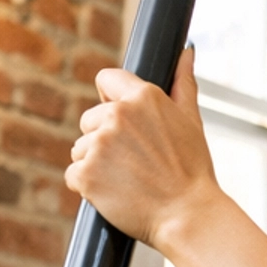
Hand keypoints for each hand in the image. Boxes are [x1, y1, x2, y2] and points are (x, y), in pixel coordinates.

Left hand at [66, 47, 219, 253]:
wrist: (187, 215)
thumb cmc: (192, 170)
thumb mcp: (191, 120)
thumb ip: (183, 82)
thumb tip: (186, 50)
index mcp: (143, 97)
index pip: (106, 79)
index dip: (111, 99)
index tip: (124, 121)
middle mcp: (117, 116)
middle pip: (89, 119)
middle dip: (104, 138)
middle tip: (134, 161)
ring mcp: (98, 145)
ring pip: (80, 148)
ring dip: (96, 163)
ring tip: (128, 179)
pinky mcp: (84, 173)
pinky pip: (74, 174)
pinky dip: (88, 186)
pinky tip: (114, 192)